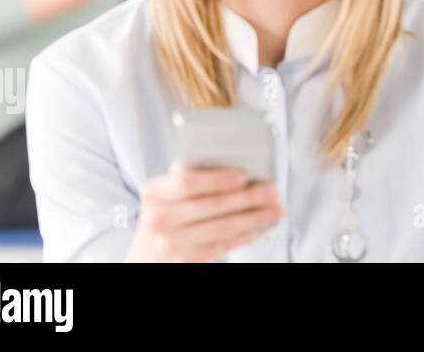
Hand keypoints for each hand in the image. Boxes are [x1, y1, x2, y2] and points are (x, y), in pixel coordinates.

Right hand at [125, 167, 284, 262]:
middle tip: (274, 191)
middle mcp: (158, 219)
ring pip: (222, 228)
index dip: (217, 179)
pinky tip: (261, 227)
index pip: (187, 182)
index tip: (243, 176)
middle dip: (248, 198)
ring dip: (255, 218)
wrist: (146, 255)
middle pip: (211, 205)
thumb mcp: (169, 191)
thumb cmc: (169, 212)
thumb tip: (238, 162)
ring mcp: (170, 244)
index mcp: (154, 192)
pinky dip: (246, 235)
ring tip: (276, 209)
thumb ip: (194, 173)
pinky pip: (223, 246)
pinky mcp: (186, 262)